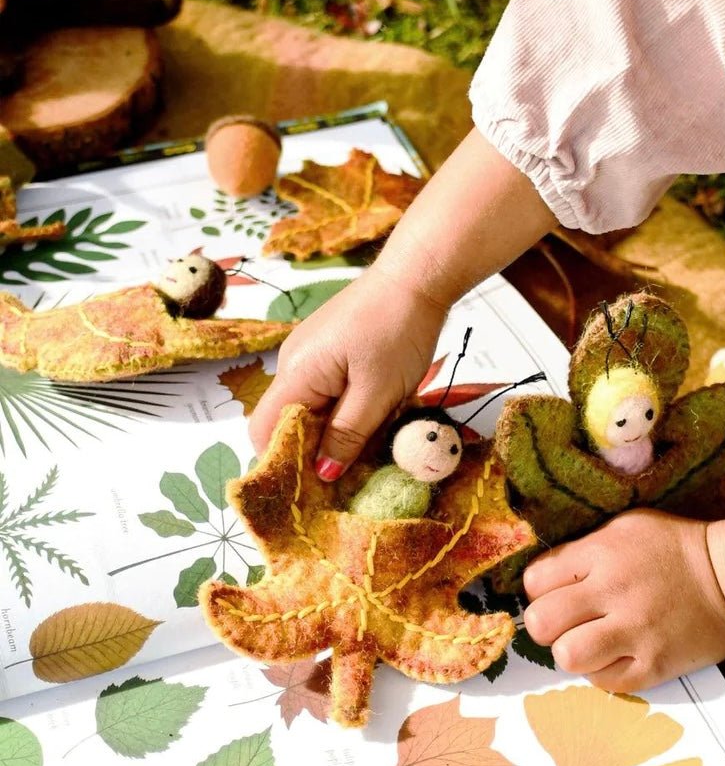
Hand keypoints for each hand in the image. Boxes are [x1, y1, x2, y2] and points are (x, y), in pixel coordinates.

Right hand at [248, 262, 447, 477]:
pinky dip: (347, 406)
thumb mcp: (377, 393)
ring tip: (372, 442)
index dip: (284, 463)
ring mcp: (312, 352)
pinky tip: (376, 413)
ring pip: (312, 406)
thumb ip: (347, 436)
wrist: (418, 276)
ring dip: (337, 428)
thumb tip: (321, 475)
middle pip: (288, 421)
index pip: (265, 432)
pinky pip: (329, 388)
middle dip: (316, 449)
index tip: (314, 489)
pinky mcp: (332, 346)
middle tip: (352, 473)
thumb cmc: (398, 330)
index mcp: (296, 374)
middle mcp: (293, 362)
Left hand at [522, 508, 724, 692]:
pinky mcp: (654, 665)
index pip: (535, 580)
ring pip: (568, 656)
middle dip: (546, 624)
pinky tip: (616, 655)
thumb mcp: (625, 528)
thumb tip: (545, 577)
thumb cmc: (674, 548)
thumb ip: (584, 550)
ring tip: (588, 642)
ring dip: (571, 651)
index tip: (555, 592)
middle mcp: (613, 591)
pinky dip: (603, 671)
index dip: (539, 589)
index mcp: (602, 552)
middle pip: (542, 622)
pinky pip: (604, 682)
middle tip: (565, 622)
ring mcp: (635, 631)